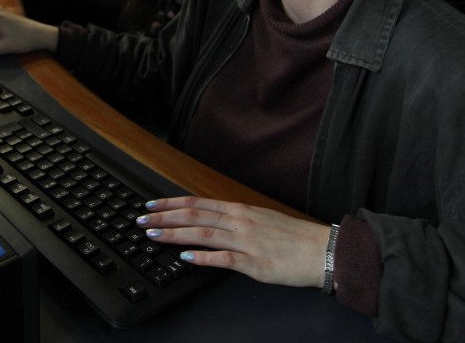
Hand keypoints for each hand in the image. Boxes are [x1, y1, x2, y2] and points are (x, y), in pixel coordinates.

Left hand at [135, 196, 332, 287]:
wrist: (323, 250)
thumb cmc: (292, 236)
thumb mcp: (259, 219)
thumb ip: (233, 219)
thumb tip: (208, 219)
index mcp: (239, 210)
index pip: (197, 202)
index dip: (170, 203)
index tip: (150, 204)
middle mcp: (239, 222)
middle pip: (194, 215)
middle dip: (164, 217)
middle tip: (141, 220)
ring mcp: (246, 242)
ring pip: (204, 234)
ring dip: (176, 234)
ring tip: (154, 235)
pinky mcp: (255, 263)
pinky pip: (225, 259)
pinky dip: (203, 257)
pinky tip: (186, 258)